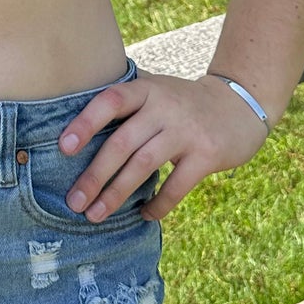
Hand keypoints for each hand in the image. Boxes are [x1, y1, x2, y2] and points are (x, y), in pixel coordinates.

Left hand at [58, 69, 269, 222]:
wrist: (240, 104)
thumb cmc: (183, 103)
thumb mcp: (156, 91)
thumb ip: (126, 106)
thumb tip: (74, 138)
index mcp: (147, 89)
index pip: (110, 101)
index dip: (85, 123)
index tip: (64, 149)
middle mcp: (165, 106)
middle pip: (122, 142)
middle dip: (94, 175)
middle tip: (74, 201)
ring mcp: (187, 130)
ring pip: (143, 165)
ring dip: (116, 193)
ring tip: (95, 214)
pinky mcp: (207, 154)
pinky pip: (176, 186)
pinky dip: (157, 204)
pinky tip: (143, 214)